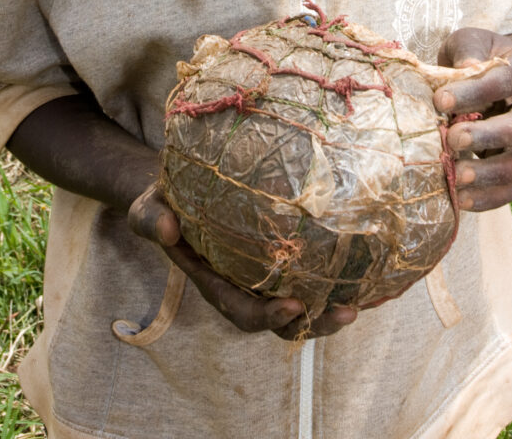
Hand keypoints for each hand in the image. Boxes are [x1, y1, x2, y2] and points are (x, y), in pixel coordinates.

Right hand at [128, 185, 357, 340]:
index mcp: (215, 282)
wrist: (176, 189)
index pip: (243, 311)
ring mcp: (263, 272)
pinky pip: (307, 273)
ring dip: (330, 307)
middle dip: (314, 322)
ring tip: (360, 303)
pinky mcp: (279, 253)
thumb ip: (151, 220)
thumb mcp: (148, 208)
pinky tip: (362, 271)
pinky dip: (332, 278)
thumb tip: (168, 229)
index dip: (268, 317)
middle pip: (282, 319)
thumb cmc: (163, 202)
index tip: (292, 307)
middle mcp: (243, 284)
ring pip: (301, 302)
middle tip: (345, 313)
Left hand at [432, 27, 511, 212]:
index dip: (473, 93)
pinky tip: (462, 200)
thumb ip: (468, 50)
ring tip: (456, 177)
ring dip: (488, 174)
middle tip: (452, 140)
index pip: (503, 83)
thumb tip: (467, 68)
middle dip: (488, 137)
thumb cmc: (477, 55)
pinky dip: (489, 198)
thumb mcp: (470, 41)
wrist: (497, 72)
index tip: (440, 100)